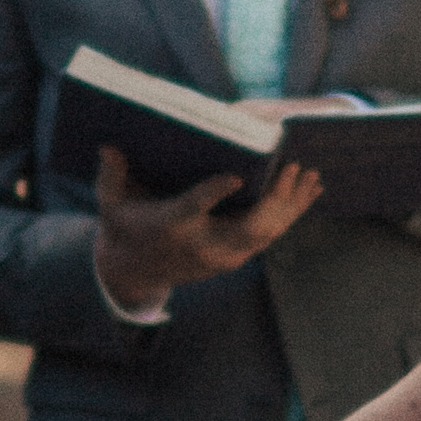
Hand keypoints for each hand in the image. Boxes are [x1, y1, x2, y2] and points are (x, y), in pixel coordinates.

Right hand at [91, 140, 324, 313]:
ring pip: (267, 234)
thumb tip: (109, 147)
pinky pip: (269, 237)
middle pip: (248, 229)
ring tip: (312, 177)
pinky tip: (309, 193)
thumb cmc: (123, 228)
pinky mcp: (235, 257)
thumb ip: (111, 176)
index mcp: (172, 226)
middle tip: (294, 168)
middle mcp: (203, 245)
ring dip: (292, 207)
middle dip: (275, 201)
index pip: (195, 210)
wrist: (133, 273)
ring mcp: (223, 256)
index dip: (214, 195)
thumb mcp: (110, 204)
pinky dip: (290, 215)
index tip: (235, 176)